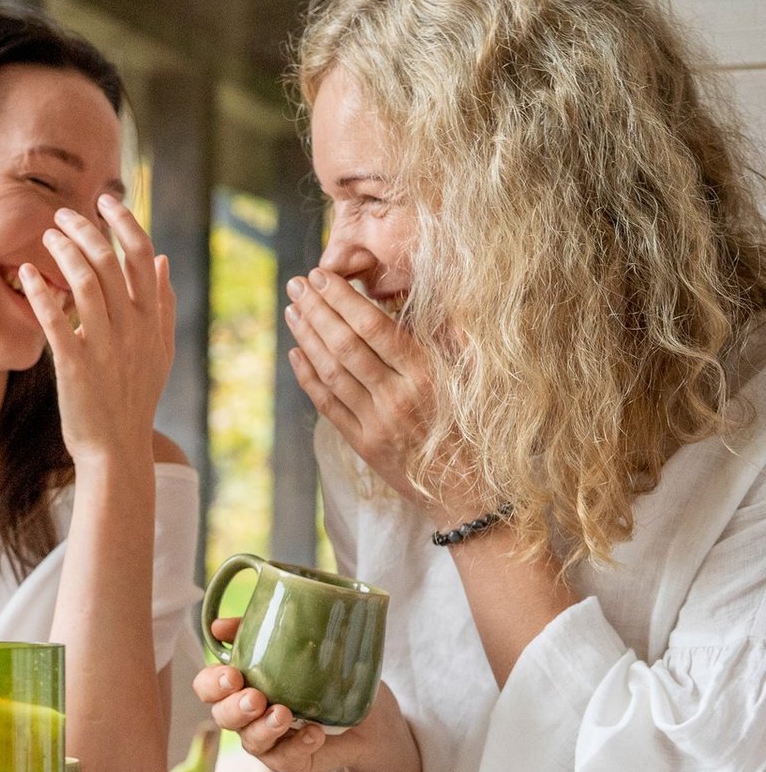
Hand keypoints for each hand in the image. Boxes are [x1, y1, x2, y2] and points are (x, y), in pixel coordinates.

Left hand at [22, 194, 174, 466]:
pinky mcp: (75, 367)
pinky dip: (40, 292)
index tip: (105, 201)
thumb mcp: (160, 350)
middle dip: (85, 229)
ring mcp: (104, 348)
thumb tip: (163, 259)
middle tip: (62, 214)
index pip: (143, 255)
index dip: (124, 222)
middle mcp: (131, 329)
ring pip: (84, 284)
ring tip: (46, 235)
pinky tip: (26, 274)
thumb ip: (163, 303)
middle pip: (109, 262)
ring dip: (63, 252)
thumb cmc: (135, 398)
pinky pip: (55, 321)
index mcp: (151, 320)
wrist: (117, 449)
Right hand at [190, 617, 386, 771]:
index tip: (232, 675)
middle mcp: (247, 715)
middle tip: (256, 697)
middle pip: (221, 716)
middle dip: (234, 708)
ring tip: (284, 715)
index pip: (208, 687)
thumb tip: (219, 626)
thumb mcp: (301, 644)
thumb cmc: (329, 675)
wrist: (371, 717)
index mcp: (241, 685)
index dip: (211, 683)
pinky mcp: (290, 761)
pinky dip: (298, 746)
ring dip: (263, 729)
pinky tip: (315, 734)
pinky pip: (285, 760)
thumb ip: (260, 632)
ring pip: (250, 742)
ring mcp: (268, 741)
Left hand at [284, 270, 475, 522]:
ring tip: (292, 310)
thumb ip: (450, 339)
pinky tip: (296, 352)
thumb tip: (426, 299)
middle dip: (317, 310)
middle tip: (296, 283)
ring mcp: (375, 423)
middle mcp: (396, 398)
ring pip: (331, 372)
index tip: (323, 276)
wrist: (471, 496)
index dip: (343, 300)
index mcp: (426, 375)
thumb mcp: (474, 379)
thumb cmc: (479, 429)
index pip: (373, 328)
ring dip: (307, 337)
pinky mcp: (363, 444)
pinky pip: (328, 405)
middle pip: (345, 345)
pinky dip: (308, 377)